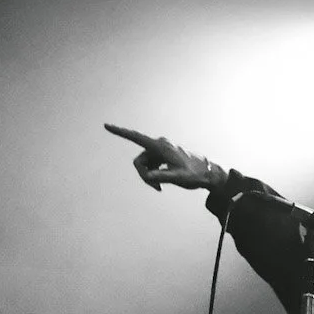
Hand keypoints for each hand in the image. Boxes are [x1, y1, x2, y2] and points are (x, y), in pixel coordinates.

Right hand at [104, 123, 226, 190]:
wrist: (207, 173)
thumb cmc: (194, 175)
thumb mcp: (177, 178)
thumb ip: (162, 177)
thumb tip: (148, 177)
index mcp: (161, 146)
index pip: (136, 137)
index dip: (120, 132)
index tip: (106, 126)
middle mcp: (159, 144)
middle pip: (139, 160)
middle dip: (143, 174)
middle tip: (155, 188)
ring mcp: (160, 149)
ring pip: (144, 164)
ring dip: (149, 176)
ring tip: (161, 187)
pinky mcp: (162, 155)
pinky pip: (150, 165)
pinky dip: (153, 174)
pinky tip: (161, 184)